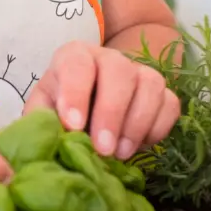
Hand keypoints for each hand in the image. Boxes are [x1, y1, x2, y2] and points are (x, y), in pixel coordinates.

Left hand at [24, 41, 179, 159]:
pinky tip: (140, 146)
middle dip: (111, 113)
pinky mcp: (161, 93)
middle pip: (119, 72)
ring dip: (137, 123)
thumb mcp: (42, 112)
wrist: (86, 112)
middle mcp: (109, 58)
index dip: (75, 93)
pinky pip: (170, 104)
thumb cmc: (60, 110)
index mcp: (74, 56)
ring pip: (150, 85)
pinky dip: (157, 128)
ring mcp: (139, 73)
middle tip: (103, 149)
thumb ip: (40, 121)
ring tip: (119, 154)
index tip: (73, 126)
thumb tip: (42, 141)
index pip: (76, 64)